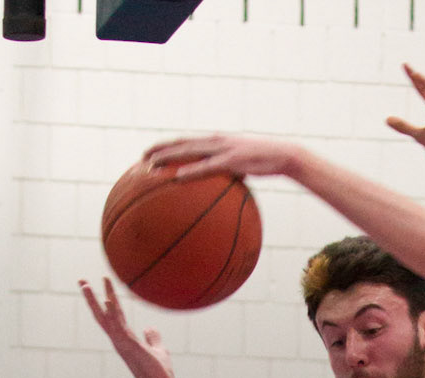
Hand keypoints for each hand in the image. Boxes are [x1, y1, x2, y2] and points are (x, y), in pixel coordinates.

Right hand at [79, 276, 179, 377]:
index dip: (108, 297)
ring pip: (106, 319)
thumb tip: (149, 328)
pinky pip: (120, 328)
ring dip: (96, 301)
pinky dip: (113, 315)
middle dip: (91, 298)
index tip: (104, 280)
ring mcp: (123, 344)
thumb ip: (153, 338)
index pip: (114, 314)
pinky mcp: (131, 348)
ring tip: (87, 285)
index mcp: (125, 339)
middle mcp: (120, 341)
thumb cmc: (160, 374)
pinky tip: (108, 301)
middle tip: (81, 280)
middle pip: (102, 315)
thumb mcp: (159, 350)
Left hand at [145, 134, 301, 182]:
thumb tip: (221, 188)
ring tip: (151, 165)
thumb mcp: (244, 167)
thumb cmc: (265, 163)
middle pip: (181, 143)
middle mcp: (215, 141)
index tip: (151, 153)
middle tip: (141, 158)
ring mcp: (222, 149)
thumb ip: (230, 173)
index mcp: (217, 142)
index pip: (187, 141)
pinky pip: (206, 167)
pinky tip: (176, 178)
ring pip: (188, 150)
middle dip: (160, 149)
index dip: (168, 145)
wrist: (283, 155)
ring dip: (168, 157)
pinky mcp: (231, 160)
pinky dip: (190, 171)